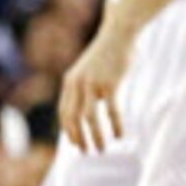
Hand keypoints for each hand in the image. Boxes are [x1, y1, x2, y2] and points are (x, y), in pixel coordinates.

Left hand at [57, 21, 136, 152]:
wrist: (118, 33)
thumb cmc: (106, 54)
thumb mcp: (88, 70)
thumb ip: (84, 88)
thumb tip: (86, 110)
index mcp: (70, 81)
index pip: (64, 112)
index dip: (69, 130)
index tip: (76, 143)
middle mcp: (77, 84)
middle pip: (73, 119)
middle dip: (79, 138)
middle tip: (88, 152)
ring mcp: (93, 84)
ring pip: (89, 118)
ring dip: (95, 137)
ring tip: (101, 149)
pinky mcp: (110, 84)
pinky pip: (112, 111)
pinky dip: (116, 126)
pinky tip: (120, 136)